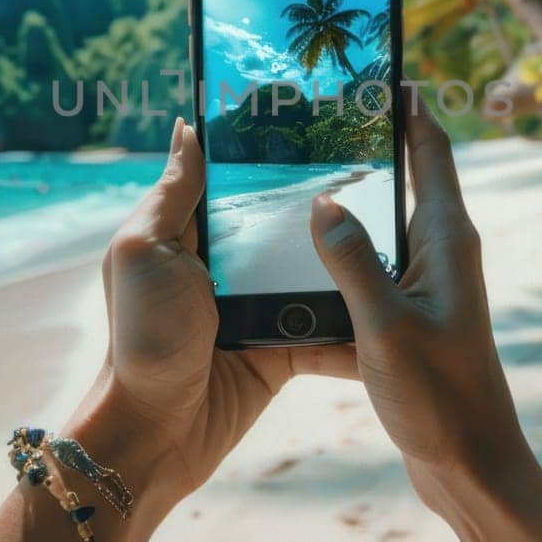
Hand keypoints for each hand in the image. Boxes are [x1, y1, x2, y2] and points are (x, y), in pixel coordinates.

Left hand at [0, 117, 353, 541]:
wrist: (158, 433)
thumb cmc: (141, 338)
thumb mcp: (142, 252)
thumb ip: (173, 194)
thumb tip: (188, 127)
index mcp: (191, 231)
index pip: (234, 176)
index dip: (267, 147)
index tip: (314, 110)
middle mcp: (227, 263)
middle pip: (284, 217)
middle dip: (325, 194)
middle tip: (377, 160)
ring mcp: (259, 305)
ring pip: (316, 266)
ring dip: (350, 254)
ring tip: (401, 220)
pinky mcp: (286, 346)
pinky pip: (330, 324)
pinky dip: (357, 316)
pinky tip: (395, 294)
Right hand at [309, 104, 541, 541]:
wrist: (472, 466)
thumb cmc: (442, 396)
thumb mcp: (386, 324)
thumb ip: (352, 260)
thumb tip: (323, 201)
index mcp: (448, 241)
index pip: (433, 151)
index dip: (410, 107)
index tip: (384, 70)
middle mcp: (441, 257)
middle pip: (403, 186)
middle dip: (365, 155)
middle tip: (317, 123)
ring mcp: (426, 292)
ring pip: (375, 239)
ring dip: (341, 220)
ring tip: (289, 191)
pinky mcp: (408, 326)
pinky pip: (363, 287)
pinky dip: (332, 281)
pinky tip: (288, 286)